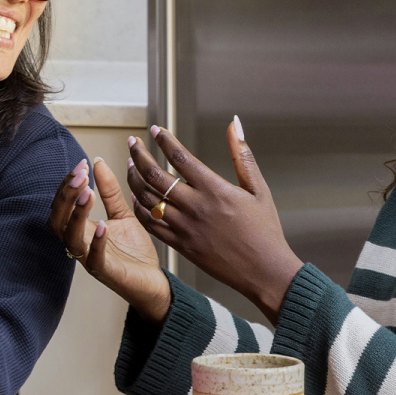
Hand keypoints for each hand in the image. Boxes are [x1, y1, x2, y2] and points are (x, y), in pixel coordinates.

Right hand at [47, 158, 170, 324]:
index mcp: (81, 229)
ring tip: (88, 194)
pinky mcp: (106, 272)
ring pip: (70, 237)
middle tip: (79, 175)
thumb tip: (97, 162)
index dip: (67, 185)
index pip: (61, 205)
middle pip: (57, 220)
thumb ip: (109, 191)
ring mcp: (90, 259)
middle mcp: (81, 243)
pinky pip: (94, 258)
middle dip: (66, 196)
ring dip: (76, 214)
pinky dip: (96, 241)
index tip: (81, 165)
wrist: (153, 282)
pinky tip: (102, 224)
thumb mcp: (122, 214)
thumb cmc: (134, 252)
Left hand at [124, 119, 304, 322]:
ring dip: (135, 179)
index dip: (164, 140)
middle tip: (133, 143)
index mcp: (215, 190)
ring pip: (148, 199)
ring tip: (130, 166)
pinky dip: (140, 208)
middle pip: (156, 176)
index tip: (155, 129)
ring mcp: (185, 228)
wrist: (263, 271)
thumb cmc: (265, 229)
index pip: (181, 157)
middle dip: (140, 155)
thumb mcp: (258, 189)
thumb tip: (235, 123)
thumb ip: (242, 155)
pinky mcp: (180, 245)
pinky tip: (136, 197)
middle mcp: (196, 207)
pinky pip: (151, 224)